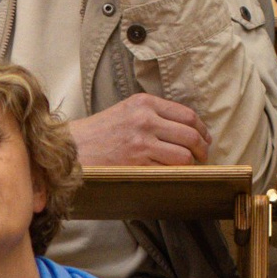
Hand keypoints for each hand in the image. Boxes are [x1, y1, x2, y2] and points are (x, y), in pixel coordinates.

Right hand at [69, 94, 208, 168]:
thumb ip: (153, 114)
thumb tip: (185, 129)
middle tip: (203, 155)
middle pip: (191, 133)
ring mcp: (142, 141)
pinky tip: (176, 174)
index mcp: (144, 103)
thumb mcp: (125, 111)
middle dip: (203, 148)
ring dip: (192, 163)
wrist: (72, 149)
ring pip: (185, 154)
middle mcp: (145, 119)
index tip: (205, 138)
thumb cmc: (99, 133)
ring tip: (190, 167)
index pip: (187, 115)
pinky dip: (178, 173)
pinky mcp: (138, 162)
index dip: (202, 129)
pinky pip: (170, 169)